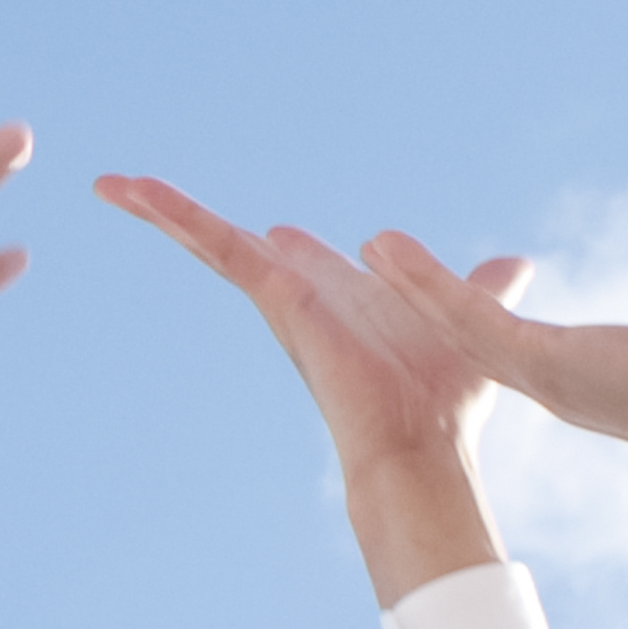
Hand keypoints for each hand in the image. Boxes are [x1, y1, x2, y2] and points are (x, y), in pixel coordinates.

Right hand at [96, 173, 503, 605]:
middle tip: (133, 190)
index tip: (238, 222)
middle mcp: (296, 299)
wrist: (420, 445)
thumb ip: (479, 288)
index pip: (282, 259)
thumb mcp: (464, 316)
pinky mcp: (276, 296)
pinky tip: (137, 194)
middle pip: (229, 247)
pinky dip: (178, 217)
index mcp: (328, 298)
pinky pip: (220, 246)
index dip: (261, 241)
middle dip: (184, 220)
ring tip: (111, 184)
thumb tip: (516, 267)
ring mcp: (280, 298)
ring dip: (164, 211)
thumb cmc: (441, 397)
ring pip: (211, 242)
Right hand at [350, 241, 627, 498]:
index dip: (484, 330)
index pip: (522, 353)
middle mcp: (551, 387)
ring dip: (413, 284)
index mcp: (585, 388)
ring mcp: (537, 375)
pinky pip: (469, 313)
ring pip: (458, 324)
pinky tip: (386, 249)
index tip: (454, 307)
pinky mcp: (535, 357)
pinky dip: (426, 279)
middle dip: (430, 304)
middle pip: (474, 341)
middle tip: (387, 270)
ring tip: (374, 247)